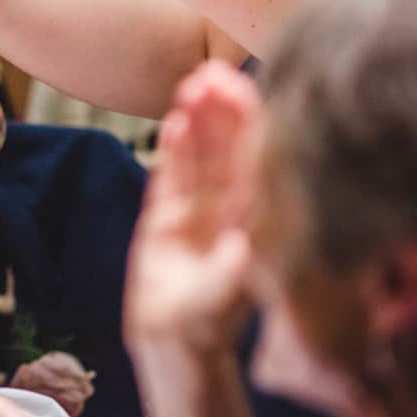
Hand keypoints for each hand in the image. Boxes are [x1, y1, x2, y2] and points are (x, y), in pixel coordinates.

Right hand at [124, 61, 260, 355]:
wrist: (173, 345)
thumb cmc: (207, 324)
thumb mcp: (223, 299)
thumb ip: (231, 272)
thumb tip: (242, 246)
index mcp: (249, 221)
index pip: (252, 163)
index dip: (249, 125)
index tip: (245, 90)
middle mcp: (225, 211)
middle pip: (226, 150)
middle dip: (223, 112)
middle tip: (215, 71)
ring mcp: (195, 212)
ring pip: (198, 157)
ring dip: (197, 121)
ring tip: (192, 85)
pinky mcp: (164, 220)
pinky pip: (170, 176)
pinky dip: (173, 150)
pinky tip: (176, 120)